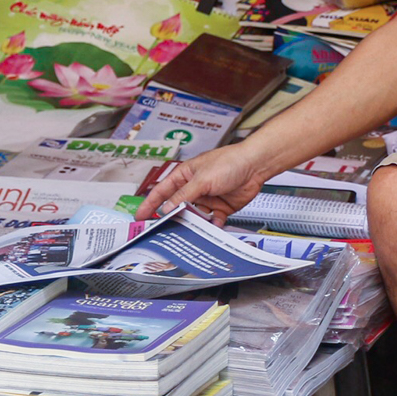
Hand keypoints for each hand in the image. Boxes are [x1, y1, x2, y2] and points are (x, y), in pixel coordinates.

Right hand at [134, 142, 272, 222]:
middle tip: (163, 231)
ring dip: (192, 224)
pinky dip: (211, 226)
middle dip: (171, 218)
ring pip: (194, 217)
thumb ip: (183, 196)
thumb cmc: (228, 162)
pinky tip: (212, 227)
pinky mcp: (221, 208)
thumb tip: (166, 208)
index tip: (140, 216)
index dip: (150, 204)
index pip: (162, 191)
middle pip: (177, 207)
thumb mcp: (201, 180)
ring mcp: (207, 199)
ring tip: (188, 233)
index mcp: (184, 176)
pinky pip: (212, 221)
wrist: (255, 166)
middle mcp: (194, 188)